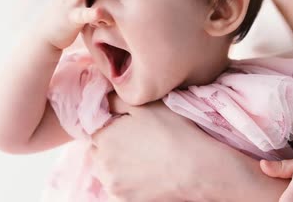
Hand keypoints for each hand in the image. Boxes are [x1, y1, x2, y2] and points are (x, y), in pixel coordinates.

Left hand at [90, 93, 281, 201]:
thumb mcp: (145, 105)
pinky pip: (117, 186)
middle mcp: (101, 162)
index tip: (128, 125)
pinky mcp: (123, 199)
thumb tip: (103, 100)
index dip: (111, 123)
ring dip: (117, 163)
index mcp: (103, 136)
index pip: (95, 127)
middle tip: (138, 141)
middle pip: (99, 149)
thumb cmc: (173, 132)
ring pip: (106, 169)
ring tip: (143, 157)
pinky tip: (145, 173)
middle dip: (112, 143)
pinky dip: (126, 180)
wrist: (197, 169)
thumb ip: (116, 100)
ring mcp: (111, 183)